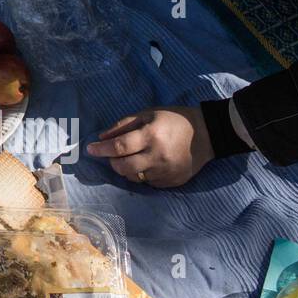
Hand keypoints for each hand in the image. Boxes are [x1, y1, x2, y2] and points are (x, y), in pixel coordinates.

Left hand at [86, 106, 214, 187]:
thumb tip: (102, 137)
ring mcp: (166, 172)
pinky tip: (146, 164)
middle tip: (111, 154)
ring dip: (125, 169)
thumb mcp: (148, 114)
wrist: (207, 134)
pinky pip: (148, 183)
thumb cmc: (174, 119)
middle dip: (111, 162)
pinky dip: (141, 174)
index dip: (102, 149)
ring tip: (130, 157)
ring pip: (134, 177)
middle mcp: (158, 157)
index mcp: (151, 136)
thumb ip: (123, 125)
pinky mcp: (172, 182)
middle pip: (123, 167)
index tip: (90, 149)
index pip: (119, 147)